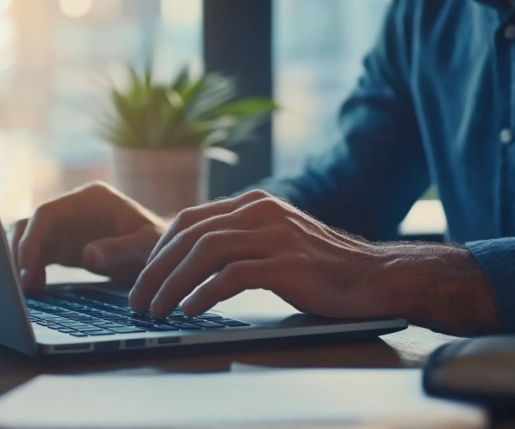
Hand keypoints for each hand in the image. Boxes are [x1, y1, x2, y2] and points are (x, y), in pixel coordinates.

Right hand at [9, 182, 166, 291]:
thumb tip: (87, 255)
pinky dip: (31, 268)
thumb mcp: (146, 245)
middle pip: (31, 223)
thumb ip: (121, 248)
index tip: (29, 266)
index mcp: (90, 198)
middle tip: (23, 284)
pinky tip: (36, 288)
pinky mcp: (63, 244)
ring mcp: (66, 225)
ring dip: (22, 261)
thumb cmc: (157, 244)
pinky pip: (36, 252)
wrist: (163, 253)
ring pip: (28, 236)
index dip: (33, 238)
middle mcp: (73, 207)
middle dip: (21, 251)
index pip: (48, 212)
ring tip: (30, 289)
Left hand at [129, 190, 502, 335]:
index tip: (143, 277)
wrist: (376, 277)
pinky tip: (190, 311)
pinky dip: (204, 293)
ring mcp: (275, 235)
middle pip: (190, 235)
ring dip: (172, 283)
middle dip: (156, 269)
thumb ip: (240, 241)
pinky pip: (233, 276)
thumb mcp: (276, 242)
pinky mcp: (287, 263)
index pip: (190, 220)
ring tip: (156, 310)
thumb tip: (194, 262)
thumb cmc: (323, 267)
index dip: (159, 249)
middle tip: (138, 299)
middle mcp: (261, 212)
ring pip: (205, 252)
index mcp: (253, 204)